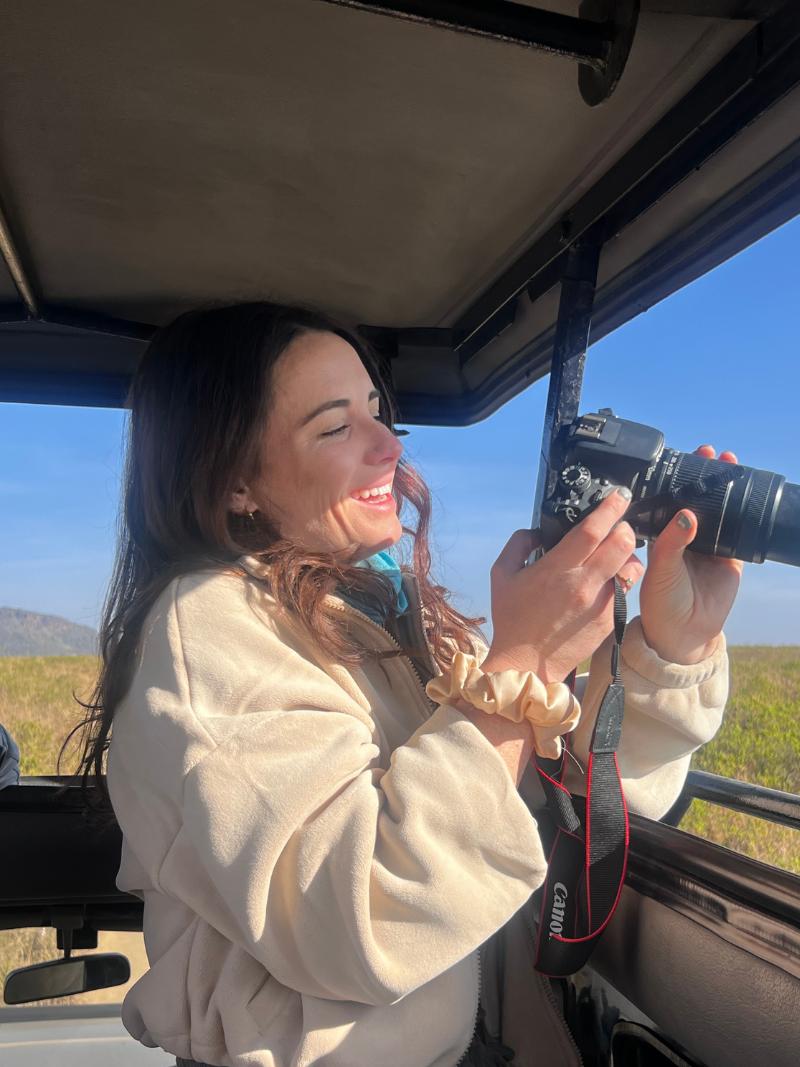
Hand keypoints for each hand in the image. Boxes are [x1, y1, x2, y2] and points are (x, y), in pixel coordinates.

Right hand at [485, 489, 643, 683]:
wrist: (526, 665)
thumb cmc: (512, 619)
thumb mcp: (502, 575)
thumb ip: (518, 544)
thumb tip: (537, 531)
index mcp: (556, 570)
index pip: (593, 530)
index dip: (610, 508)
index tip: (618, 495)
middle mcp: (583, 584)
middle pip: (621, 543)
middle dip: (624, 526)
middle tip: (619, 521)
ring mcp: (601, 603)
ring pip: (631, 566)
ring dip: (628, 553)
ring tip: (618, 551)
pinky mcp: (610, 619)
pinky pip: (626, 589)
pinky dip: (622, 578)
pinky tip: (610, 578)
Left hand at [639, 444, 742, 663]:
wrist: (684, 634)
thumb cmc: (661, 602)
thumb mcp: (661, 569)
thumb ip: (671, 542)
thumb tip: (686, 514)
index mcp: (662, 535)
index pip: (670, 500)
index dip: (677, 479)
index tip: (683, 459)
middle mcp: (684, 537)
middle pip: (696, 499)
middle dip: (704, 476)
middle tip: (711, 453)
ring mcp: (708, 545)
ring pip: (719, 510)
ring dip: (725, 489)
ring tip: (730, 463)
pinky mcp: (730, 558)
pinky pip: (738, 531)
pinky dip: (744, 514)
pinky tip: (747, 496)